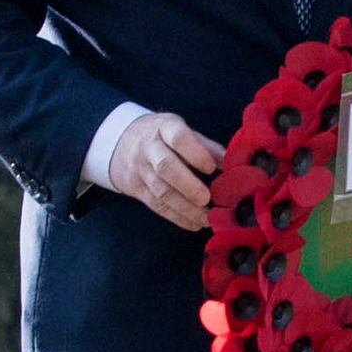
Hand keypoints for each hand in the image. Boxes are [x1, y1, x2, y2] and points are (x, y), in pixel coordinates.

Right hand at [109, 109, 224, 230]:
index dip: (195, 154)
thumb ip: (206, 146)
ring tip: (206, 218)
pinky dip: (177, 217)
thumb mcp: (181, 130)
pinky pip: (156, 205)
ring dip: (186, 208)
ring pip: (161, 191)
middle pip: (166, 167)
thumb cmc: (162, 137)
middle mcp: (149, 148)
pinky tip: (194, 224)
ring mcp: (140, 169)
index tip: (211, 168)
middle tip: (207, 199)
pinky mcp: (136, 188)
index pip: (178, 138)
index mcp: (165, 128)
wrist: (120, 142)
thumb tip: (231, 163)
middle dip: (188, 186)